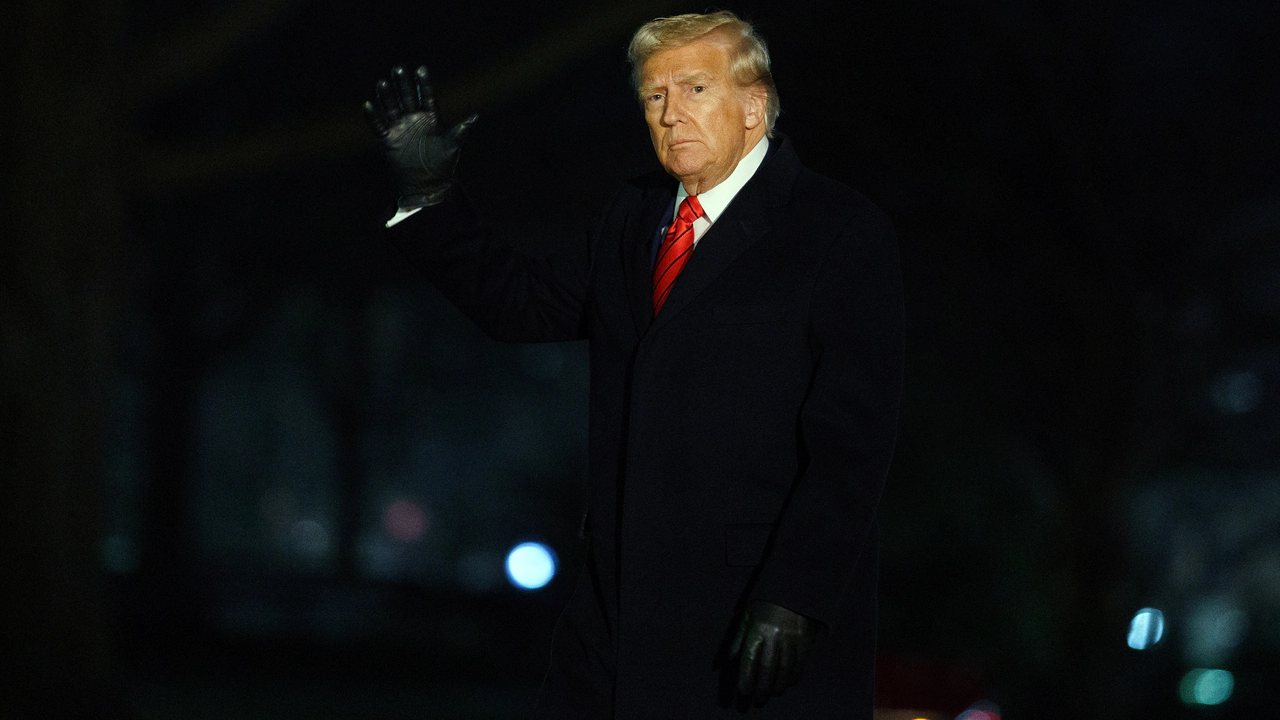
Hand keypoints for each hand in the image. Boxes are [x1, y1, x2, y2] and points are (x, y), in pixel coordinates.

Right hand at [363, 65, 477, 208]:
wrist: (427, 185)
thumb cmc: (442, 166)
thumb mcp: (452, 147)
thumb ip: (460, 131)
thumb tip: (474, 117)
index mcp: (430, 119)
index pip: (426, 96)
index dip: (423, 83)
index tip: (421, 68)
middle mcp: (413, 120)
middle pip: (406, 97)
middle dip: (402, 84)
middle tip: (399, 68)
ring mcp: (400, 129)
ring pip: (391, 107)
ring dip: (387, 96)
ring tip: (383, 83)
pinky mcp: (388, 140)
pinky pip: (378, 125)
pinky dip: (373, 116)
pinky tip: (368, 104)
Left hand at [729, 599, 821, 704]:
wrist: (793, 589)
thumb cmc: (765, 604)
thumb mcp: (747, 615)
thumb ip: (737, 638)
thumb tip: (726, 660)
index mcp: (757, 629)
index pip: (750, 660)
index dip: (746, 678)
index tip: (743, 691)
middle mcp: (774, 636)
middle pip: (767, 669)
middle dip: (761, 688)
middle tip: (757, 700)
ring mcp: (791, 639)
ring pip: (784, 670)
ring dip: (777, 686)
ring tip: (772, 695)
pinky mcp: (805, 641)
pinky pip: (799, 664)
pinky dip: (793, 677)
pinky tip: (787, 684)